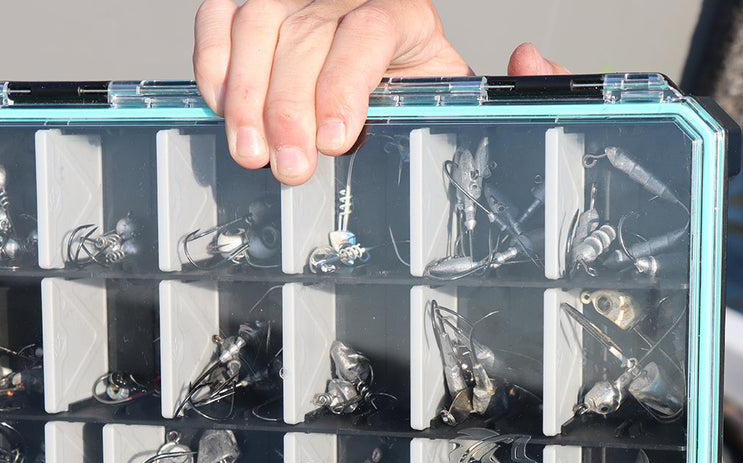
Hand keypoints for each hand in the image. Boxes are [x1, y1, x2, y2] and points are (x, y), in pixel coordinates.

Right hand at [194, 0, 471, 184]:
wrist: (383, 62)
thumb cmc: (410, 85)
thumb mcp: (453, 89)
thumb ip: (493, 87)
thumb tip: (531, 58)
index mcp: (400, 10)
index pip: (367, 32)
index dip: (344, 85)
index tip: (333, 139)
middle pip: (305, 36)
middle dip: (289, 108)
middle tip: (287, 167)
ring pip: (256, 27)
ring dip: (244, 94)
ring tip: (249, 151)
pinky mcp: (251, 6)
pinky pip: (219, 21)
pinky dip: (212, 65)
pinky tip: (218, 109)